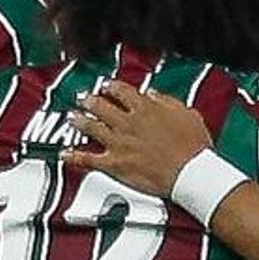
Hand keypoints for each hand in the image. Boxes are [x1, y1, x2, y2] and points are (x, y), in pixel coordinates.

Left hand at [60, 80, 218, 197]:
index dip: (111, 87)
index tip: (107, 86)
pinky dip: (74, 156)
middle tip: (84, 98)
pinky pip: (88, 158)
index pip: (122, 91)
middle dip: (90, 100)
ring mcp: (119, 143)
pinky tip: (65, 154)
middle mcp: (128, 122)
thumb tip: (153, 94)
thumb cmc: (193, 147)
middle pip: (101, 105)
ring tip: (72, 117)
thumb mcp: (186, 114)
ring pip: (91, 127)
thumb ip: (166, 102)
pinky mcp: (115, 164)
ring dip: (79, 120)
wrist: (190, 173)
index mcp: (146, 108)